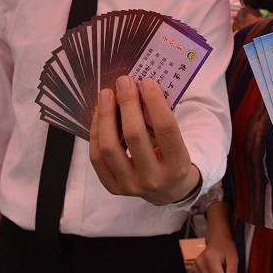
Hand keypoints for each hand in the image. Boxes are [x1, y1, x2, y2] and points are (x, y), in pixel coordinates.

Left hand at [89, 76, 199, 204]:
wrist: (168, 190)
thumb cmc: (172, 158)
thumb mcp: (176, 143)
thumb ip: (160, 121)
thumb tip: (139, 88)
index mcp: (177, 165)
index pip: (166, 129)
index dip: (155, 102)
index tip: (146, 82)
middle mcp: (154, 179)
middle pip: (134, 136)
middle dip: (127, 103)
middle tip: (124, 82)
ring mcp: (131, 186)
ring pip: (109, 148)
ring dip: (106, 116)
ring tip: (107, 94)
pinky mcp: (114, 188)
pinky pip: (97, 158)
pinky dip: (96, 132)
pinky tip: (99, 115)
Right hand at [191, 202, 237, 272]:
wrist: (216, 240)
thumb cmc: (226, 248)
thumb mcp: (234, 258)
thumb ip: (233, 272)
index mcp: (209, 257)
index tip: (228, 270)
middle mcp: (199, 263)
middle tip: (224, 271)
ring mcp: (194, 268)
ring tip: (218, 271)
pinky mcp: (193, 272)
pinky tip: (212, 272)